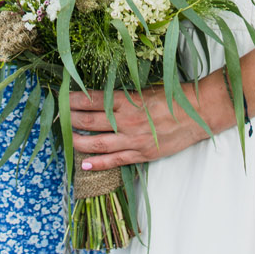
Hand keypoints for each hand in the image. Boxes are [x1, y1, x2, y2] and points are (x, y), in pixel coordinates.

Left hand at [68, 75, 227, 168]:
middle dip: (70, 119)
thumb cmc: (172, 97)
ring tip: (66, 139)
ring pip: (98, 144)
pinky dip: (98, 163)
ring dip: (79, 142)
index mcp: (127, 99)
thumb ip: (123, 96)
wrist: (197, 114)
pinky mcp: (142, 154)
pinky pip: (115, 160)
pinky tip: (84, 163)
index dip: (73, 100)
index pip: (92, 99)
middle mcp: (127, 120)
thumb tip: (100, 97)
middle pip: (90, 121)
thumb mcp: (144, 90)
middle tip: (58, 118)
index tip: (61, 98)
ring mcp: (134, 139)